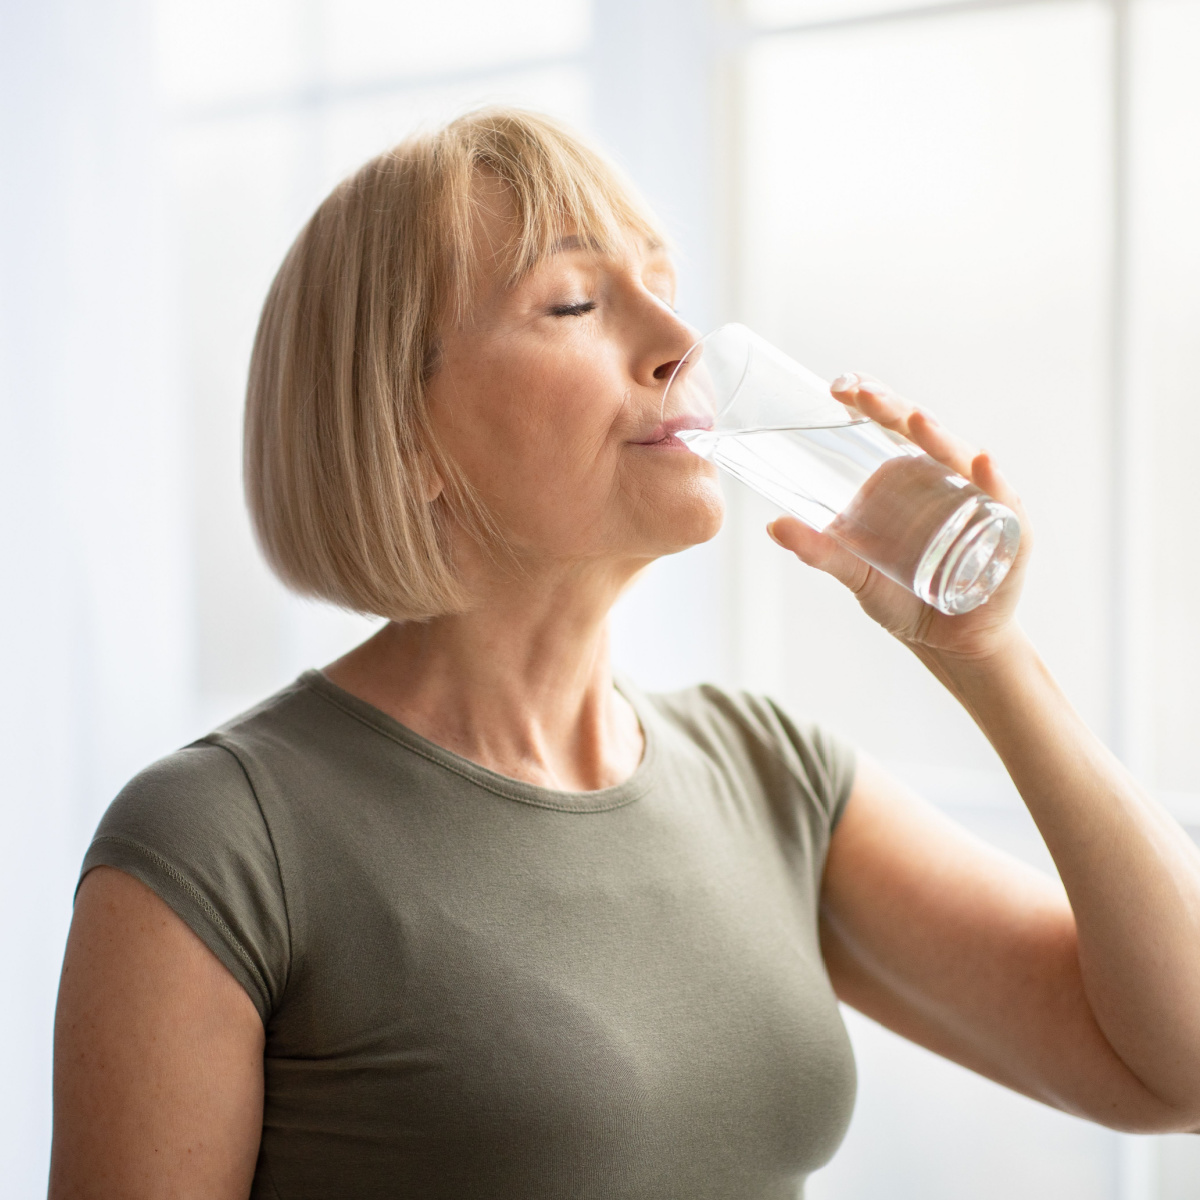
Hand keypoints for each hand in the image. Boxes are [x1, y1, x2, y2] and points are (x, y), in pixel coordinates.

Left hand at [767, 373, 1032, 660]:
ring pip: (961, 459)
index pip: (891, 427)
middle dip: (894, 410)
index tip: (839, 385)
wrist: (946, 643)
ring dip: (940, 439)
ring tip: (916, 420)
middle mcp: (946, 480)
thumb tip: (773, 526)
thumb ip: (819, 550)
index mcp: (909, 478)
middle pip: (923, 433)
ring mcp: (980, 502)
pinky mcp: (1008, 534)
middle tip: (863, 394)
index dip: (870, 402)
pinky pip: (1003, 503)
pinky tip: (981, 466)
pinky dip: (993, 483)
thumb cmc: (901, 597)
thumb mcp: (854, 573)